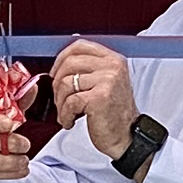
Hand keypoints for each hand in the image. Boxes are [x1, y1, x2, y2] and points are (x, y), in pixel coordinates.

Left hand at [52, 41, 135, 159]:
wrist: (127, 136)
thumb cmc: (113, 113)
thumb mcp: (105, 83)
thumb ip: (88, 69)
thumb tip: (61, 60)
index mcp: (113, 59)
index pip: (79, 46)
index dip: (61, 58)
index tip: (55, 73)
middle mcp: (112, 66)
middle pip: (69, 63)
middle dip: (57, 84)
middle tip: (60, 99)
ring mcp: (107, 81)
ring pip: (66, 83)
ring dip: (60, 102)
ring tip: (67, 113)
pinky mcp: (100, 98)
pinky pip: (70, 102)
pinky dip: (65, 115)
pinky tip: (71, 121)